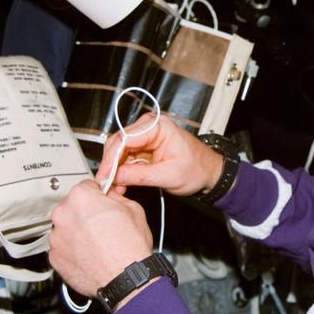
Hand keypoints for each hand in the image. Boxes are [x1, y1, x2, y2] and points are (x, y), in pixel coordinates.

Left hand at [49, 180, 152, 298]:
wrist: (125, 278)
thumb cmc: (129, 247)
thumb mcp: (133, 209)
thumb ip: (115, 196)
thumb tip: (110, 194)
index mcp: (81, 197)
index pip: (86, 186)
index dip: (97, 195)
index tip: (102, 202)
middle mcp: (63, 215)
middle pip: (72, 207)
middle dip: (85, 214)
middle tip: (103, 225)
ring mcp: (56, 237)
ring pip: (66, 228)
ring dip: (78, 232)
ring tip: (98, 243)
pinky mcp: (55, 257)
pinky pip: (63, 248)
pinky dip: (73, 250)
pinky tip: (90, 255)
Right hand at [96, 114, 224, 196]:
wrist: (209, 172)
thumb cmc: (197, 169)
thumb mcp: (169, 176)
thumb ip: (140, 175)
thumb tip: (116, 176)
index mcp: (159, 126)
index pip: (125, 139)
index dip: (111, 159)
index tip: (104, 176)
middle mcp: (150, 126)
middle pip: (118, 143)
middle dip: (110, 165)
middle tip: (105, 184)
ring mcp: (145, 136)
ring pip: (119, 151)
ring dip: (114, 169)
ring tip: (113, 187)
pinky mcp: (143, 147)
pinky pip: (125, 157)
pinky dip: (120, 171)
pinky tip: (119, 184)